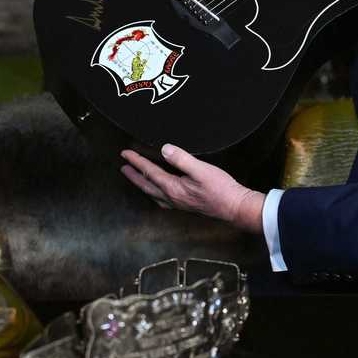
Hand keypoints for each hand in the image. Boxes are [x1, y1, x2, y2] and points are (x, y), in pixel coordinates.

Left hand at [120, 144, 263, 233]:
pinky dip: (154, 193)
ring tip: (136, 178)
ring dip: (142, 185)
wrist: (234, 207)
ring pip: (153, 193)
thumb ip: (182, 159)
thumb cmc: (220, 189)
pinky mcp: (185, 205)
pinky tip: (158, 193)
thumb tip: (165, 150)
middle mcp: (172, 198)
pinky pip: (162, 199)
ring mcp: (178, 203)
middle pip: (146, 185)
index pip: (150, 172)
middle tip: (123, 167)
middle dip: (134, 175)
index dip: (137, 161)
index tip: (126, 154)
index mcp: (173, 188)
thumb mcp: (201, 170)